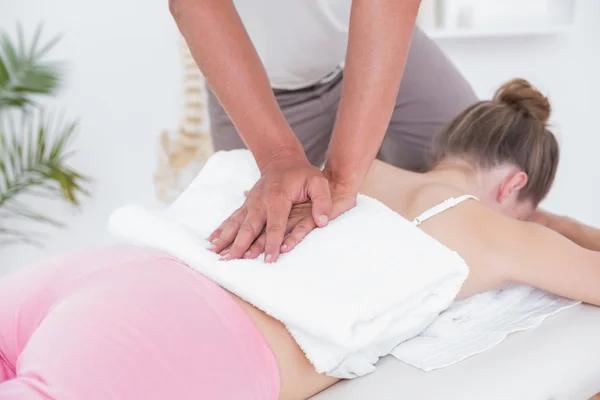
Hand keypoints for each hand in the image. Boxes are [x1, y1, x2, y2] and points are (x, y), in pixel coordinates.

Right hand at [208, 150, 331, 261]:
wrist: (282, 159)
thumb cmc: (303, 173)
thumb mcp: (319, 182)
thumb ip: (323, 201)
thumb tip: (323, 222)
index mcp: (278, 197)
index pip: (276, 225)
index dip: (273, 243)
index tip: (269, 260)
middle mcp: (260, 201)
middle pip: (249, 228)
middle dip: (240, 245)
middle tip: (232, 262)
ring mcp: (250, 203)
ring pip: (236, 224)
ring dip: (226, 240)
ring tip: (215, 255)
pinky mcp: (246, 205)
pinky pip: (232, 219)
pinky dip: (221, 231)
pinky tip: (212, 242)